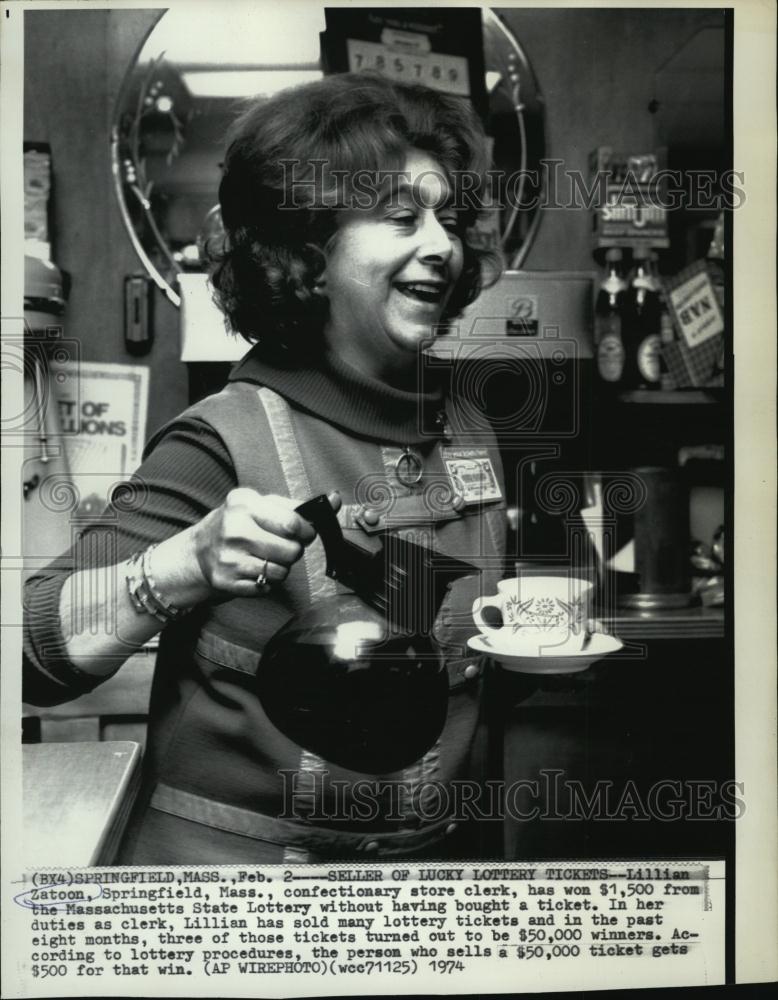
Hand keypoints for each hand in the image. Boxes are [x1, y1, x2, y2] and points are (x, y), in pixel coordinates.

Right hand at [188, 489, 340, 598]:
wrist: (197, 552)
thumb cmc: (238, 525)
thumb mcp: (261, 505)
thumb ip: (297, 505)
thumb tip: (335, 499)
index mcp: (244, 504)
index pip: (292, 523)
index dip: (306, 532)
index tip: (304, 533)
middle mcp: (234, 529)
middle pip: (291, 551)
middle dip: (293, 551)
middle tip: (281, 547)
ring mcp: (228, 557)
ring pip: (281, 572)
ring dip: (281, 568)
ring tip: (265, 558)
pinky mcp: (227, 582)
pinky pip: (267, 588)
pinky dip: (267, 582)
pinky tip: (254, 571)